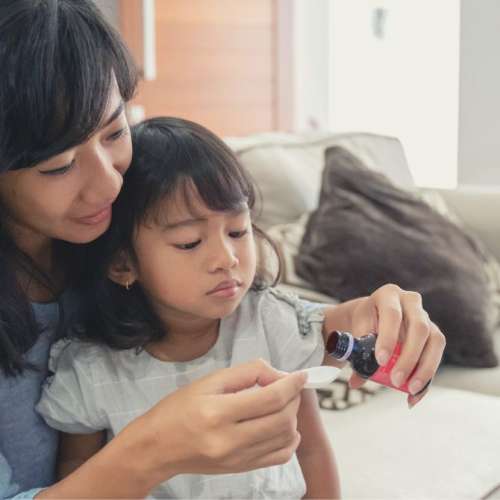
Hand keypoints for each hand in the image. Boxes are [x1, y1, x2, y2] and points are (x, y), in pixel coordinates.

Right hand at [129, 359, 306, 484]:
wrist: (157, 447)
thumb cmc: (178, 409)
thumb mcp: (209, 381)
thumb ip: (246, 373)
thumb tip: (277, 374)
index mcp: (219, 412)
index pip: (271, 398)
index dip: (292, 384)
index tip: (300, 375)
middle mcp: (230, 440)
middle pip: (282, 418)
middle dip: (294, 398)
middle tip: (290, 386)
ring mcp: (237, 459)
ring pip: (285, 438)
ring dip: (293, 416)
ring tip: (284, 403)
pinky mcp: (241, 469)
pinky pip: (279, 457)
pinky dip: (289, 440)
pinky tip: (284, 426)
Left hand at [348, 284, 445, 406]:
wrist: (372, 317)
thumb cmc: (364, 322)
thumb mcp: (357, 330)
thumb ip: (357, 352)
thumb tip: (357, 381)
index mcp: (388, 295)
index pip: (392, 315)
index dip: (388, 337)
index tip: (380, 361)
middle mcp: (411, 302)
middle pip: (419, 328)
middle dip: (409, 357)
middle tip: (396, 380)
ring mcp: (426, 317)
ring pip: (434, 341)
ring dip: (424, 369)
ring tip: (409, 389)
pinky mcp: (434, 334)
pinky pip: (437, 355)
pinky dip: (427, 378)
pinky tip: (414, 395)